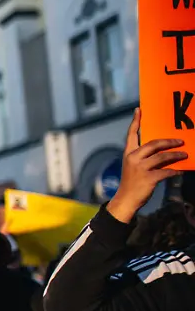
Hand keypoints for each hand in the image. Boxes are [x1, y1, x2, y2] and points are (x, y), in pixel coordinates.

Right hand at [106, 109, 185, 223]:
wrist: (125, 200)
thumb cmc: (131, 182)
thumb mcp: (133, 167)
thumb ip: (144, 157)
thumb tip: (163, 152)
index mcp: (128, 153)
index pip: (132, 134)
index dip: (136, 121)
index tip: (139, 110)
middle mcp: (133, 158)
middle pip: (153, 144)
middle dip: (168, 141)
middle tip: (180, 141)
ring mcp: (140, 168)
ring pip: (162, 157)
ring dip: (175, 155)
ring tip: (185, 154)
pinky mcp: (148, 178)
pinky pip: (166, 172)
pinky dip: (175, 171)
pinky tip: (181, 171)